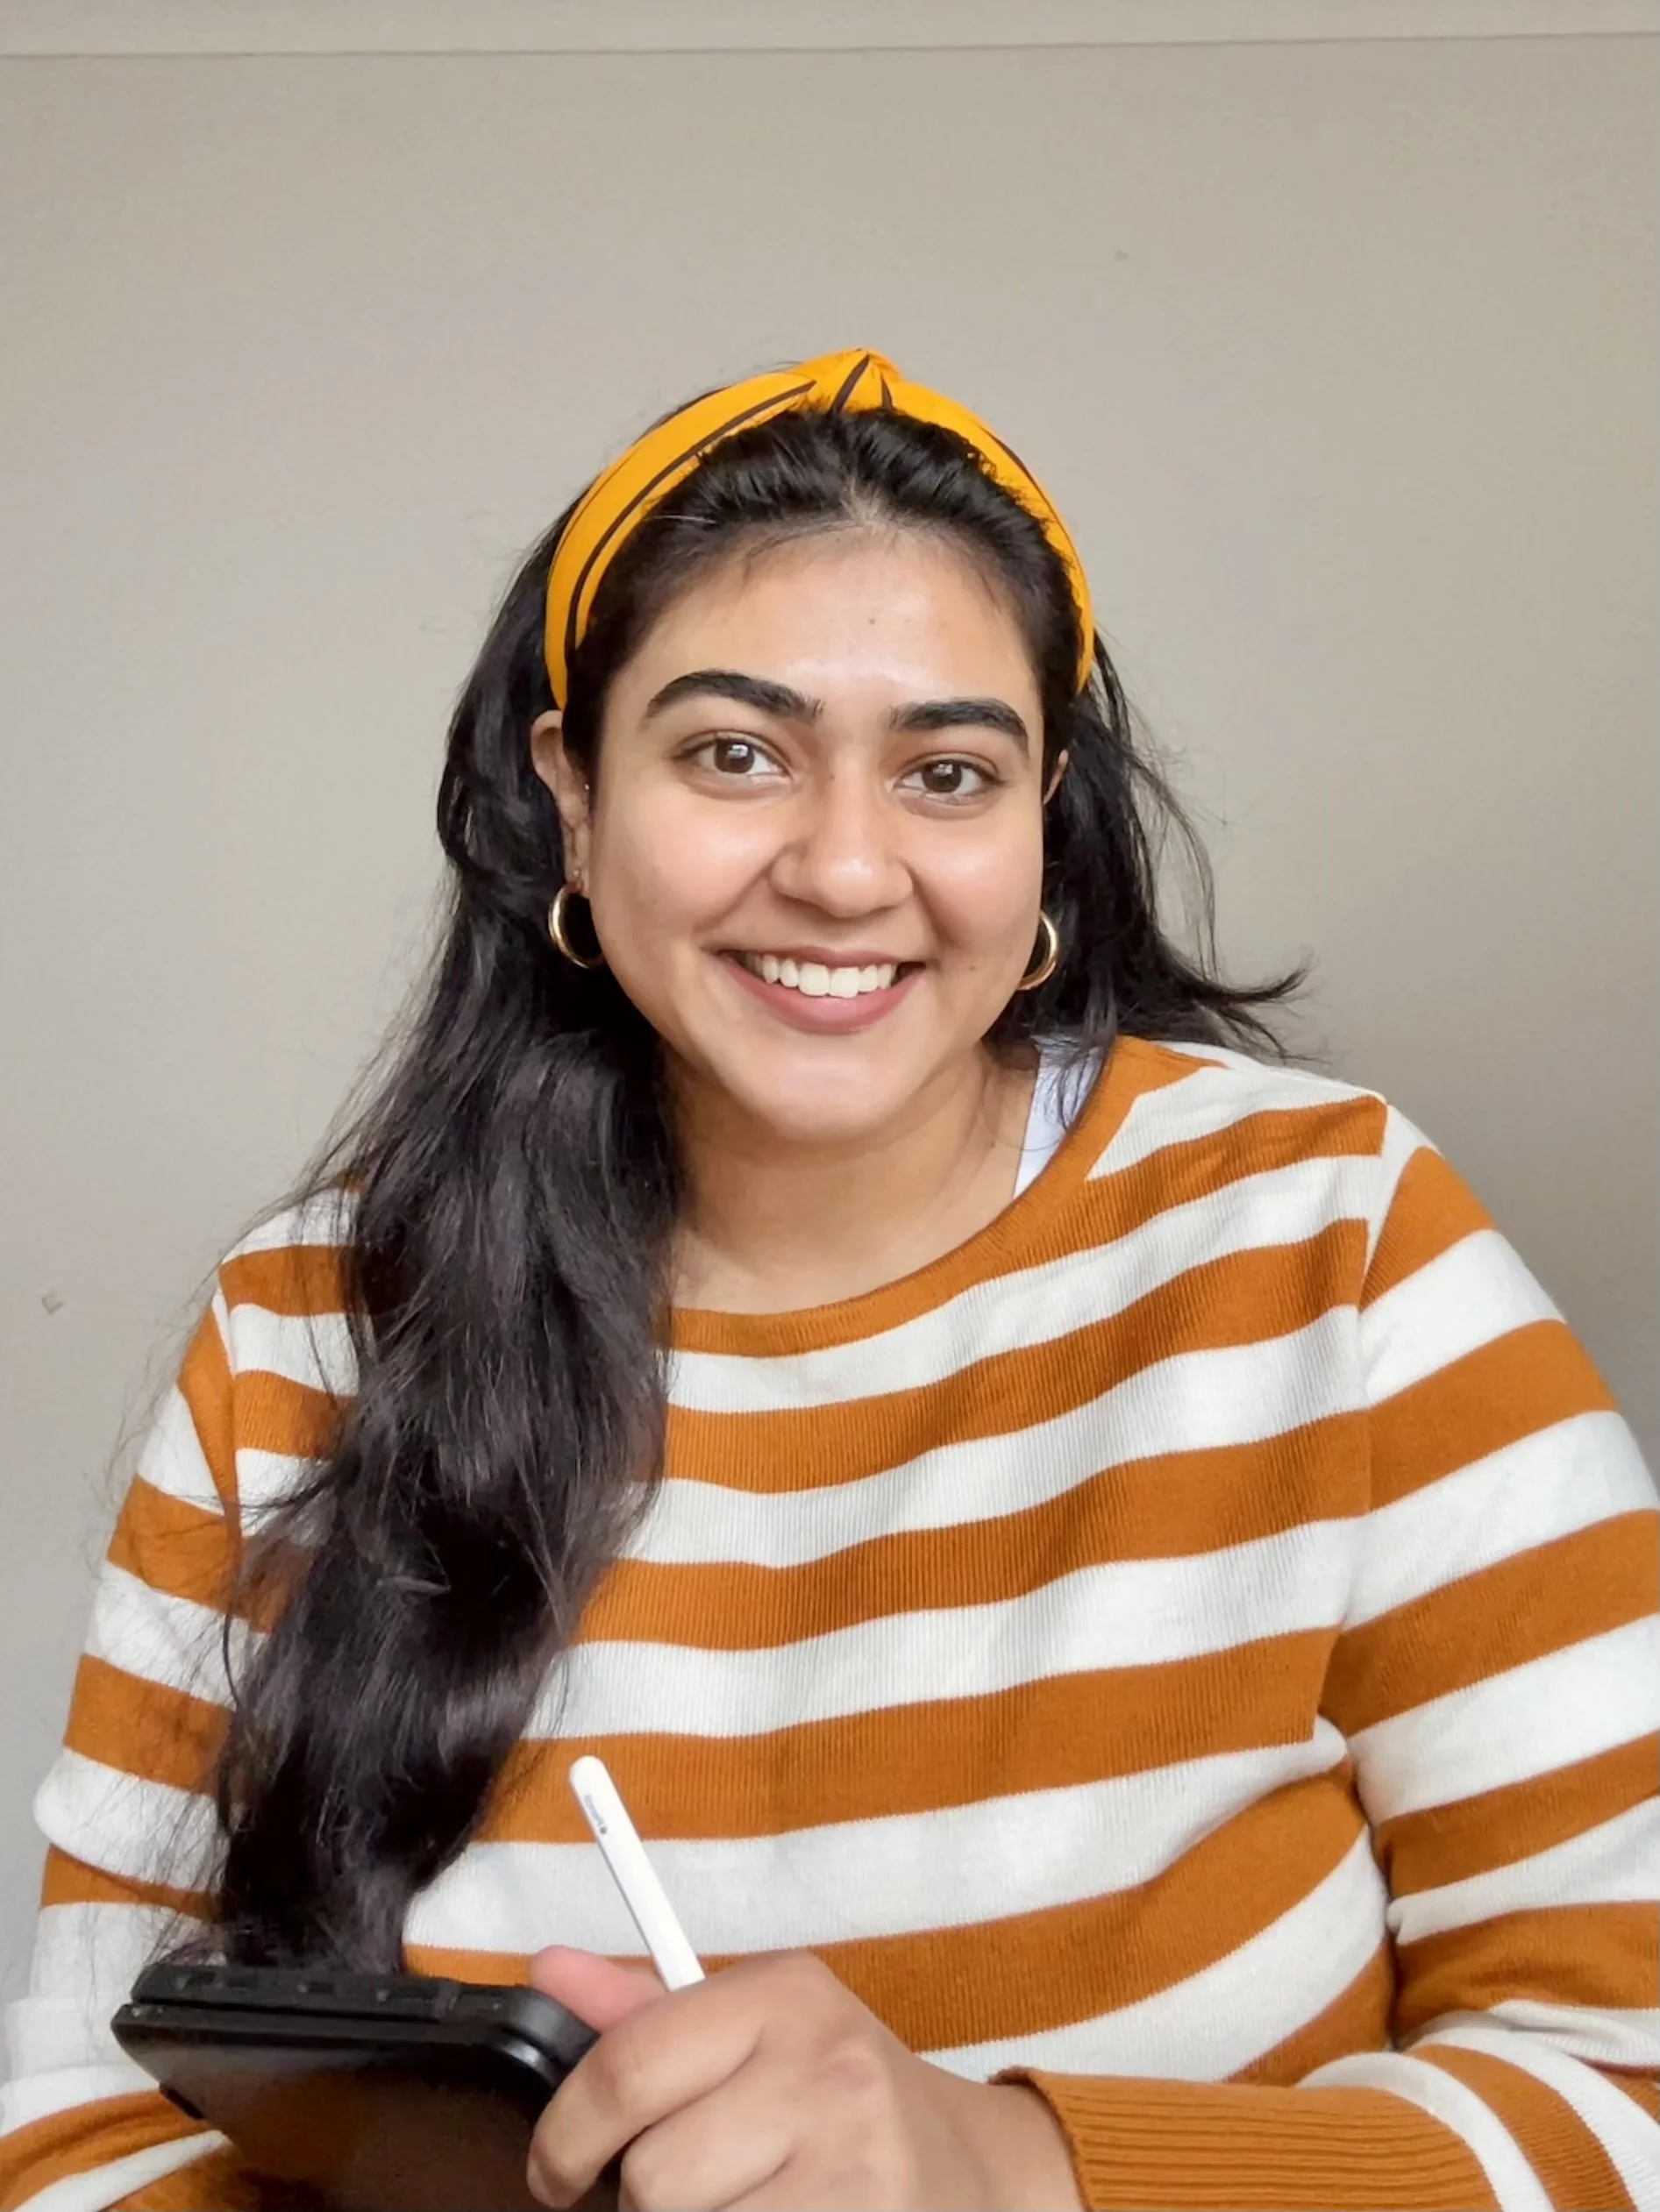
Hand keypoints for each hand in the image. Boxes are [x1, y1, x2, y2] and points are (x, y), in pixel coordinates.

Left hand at [525, 1945, 1081, 2211]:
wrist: (973, 2172)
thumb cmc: (837, 2100)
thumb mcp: (755, 2032)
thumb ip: (644, 2015)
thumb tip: (546, 1970)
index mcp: (783, 1995)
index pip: (628, 2068)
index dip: (565, 2137)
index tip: (554, 2175)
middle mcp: (826, 2068)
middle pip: (654, 2178)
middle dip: (649, 2200)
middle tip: (686, 2192)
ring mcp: (856, 2165)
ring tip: (737, 2207)